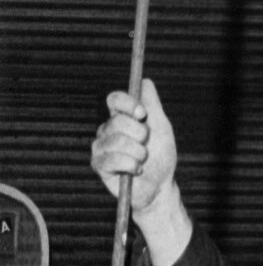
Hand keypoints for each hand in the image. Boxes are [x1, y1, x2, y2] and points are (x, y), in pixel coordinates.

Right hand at [92, 79, 177, 214]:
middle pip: (118, 121)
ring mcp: (101, 146)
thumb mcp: (161, 127)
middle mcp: (107, 129)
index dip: (127, 103)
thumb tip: (145, 81)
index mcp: (121, 117)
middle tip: (147, 144)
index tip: (142, 114)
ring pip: (118, 142)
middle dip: (141, 135)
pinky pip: (113, 160)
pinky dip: (131, 165)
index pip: (115, 99)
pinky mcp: (98, 164)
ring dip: (139, 153)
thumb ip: (153, 105)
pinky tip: (136, 170)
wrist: (159, 184)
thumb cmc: (161, 155)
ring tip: (143, 160)